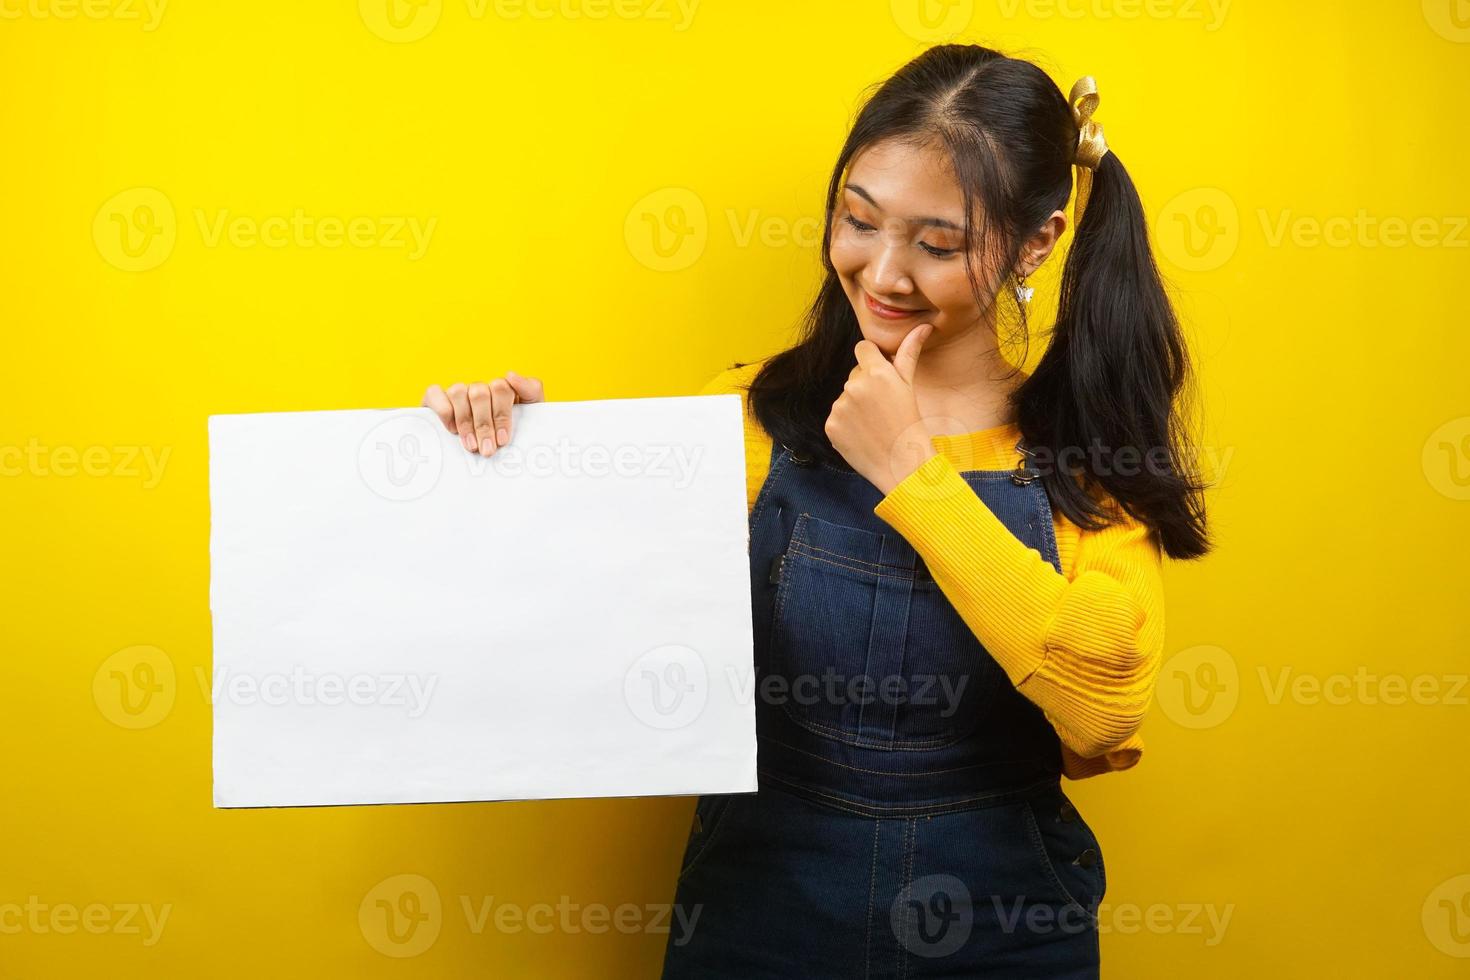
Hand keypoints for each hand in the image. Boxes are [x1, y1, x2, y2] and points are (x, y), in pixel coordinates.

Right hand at [422, 371, 544, 455]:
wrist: (490, 461)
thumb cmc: (509, 439)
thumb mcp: (529, 417)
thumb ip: (530, 390)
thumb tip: (511, 374)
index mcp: (502, 390)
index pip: (501, 387)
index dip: (501, 415)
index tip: (502, 440)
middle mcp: (479, 388)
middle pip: (480, 393)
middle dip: (484, 425)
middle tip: (487, 450)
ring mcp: (457, 393)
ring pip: (459, 391)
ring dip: (465, 421)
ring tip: (471, 445)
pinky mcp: (434, 398)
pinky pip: (434, 393)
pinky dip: (444, 411)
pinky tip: (452, 430)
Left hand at [824, 325, 937, 495]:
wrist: (902, 464)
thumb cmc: (909, 423)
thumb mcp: (909, 386)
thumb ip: (909, 353)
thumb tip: (924, 326)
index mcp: (877, 373)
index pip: (863, 348)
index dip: (872, 360)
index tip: (880, 376)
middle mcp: (855, 386)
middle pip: (855, 375)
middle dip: (866, 387)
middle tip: (883, 409)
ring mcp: (841, 406)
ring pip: (845, 397)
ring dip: (855, 406)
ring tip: (874, 424)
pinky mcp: (831, 425)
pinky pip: (836, 417)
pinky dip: (846, 425)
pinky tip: (862, 435)